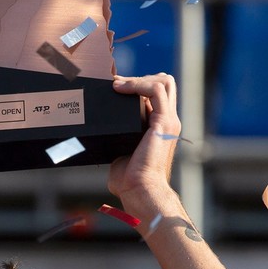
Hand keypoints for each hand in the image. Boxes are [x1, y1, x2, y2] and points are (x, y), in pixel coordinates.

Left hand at [106, 72, 179, 212]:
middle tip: (116, 84)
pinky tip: (120, 88)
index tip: (113, 86)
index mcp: (160, 128)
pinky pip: (156, 90)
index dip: (137, 85)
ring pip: (164, 81)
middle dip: (140, 77)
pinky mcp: (164, 122)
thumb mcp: (120, 153)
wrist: (140, 191)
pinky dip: (137, 84)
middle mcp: (168, 122)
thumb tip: (98, 136)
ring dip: (138, 78)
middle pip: (165, 83)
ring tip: (116, 84)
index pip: (156, 94)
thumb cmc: (128, 181)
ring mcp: (169, 121)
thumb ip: (116, 141)